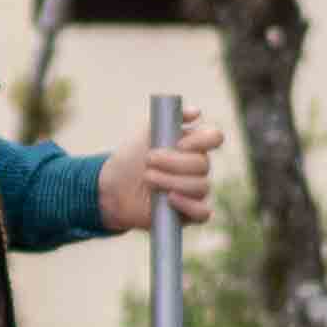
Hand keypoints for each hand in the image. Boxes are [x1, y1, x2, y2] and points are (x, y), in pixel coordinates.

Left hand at [99, 102, 222, 235]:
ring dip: (171, 181)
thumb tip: (196, 113)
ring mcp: (195, 191)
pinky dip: (188, 205)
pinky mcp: (189, 214)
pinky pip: (203, 212)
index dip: (202, 140)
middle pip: (203, 164)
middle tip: (148, 160)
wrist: (112, 188)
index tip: (179, 143)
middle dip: (173, 162)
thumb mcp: (144, 133)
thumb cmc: (130, 159)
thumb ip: (167, 119)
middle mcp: (198, 168)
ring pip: (201, 186)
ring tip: (148, 178)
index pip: (214, 138)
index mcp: (192, 146)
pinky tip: (169, 199)